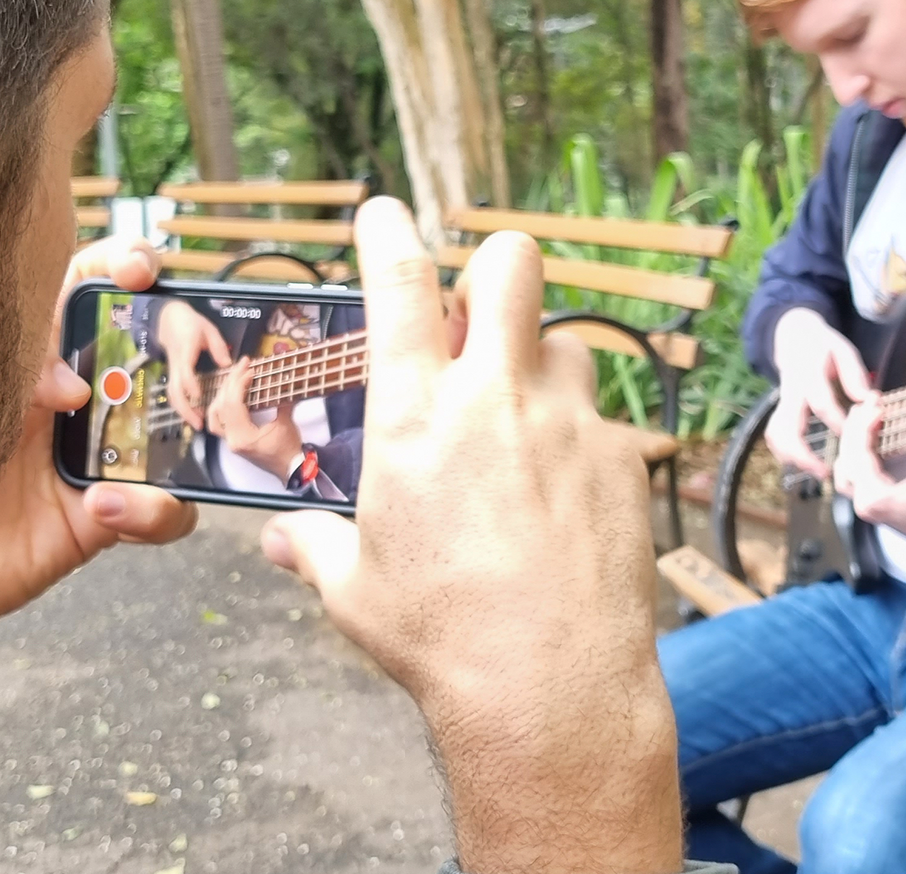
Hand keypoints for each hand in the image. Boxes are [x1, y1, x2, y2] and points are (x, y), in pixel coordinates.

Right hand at [158, 298, 231, 428]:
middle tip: (199, 423)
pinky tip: (192, 415)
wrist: (169, 320)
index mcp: (185, 351)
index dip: (191, 385)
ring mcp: (172, 370)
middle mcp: (176, 364)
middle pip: (175, 390)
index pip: (185, 372)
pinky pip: (174, 393)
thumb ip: (218, 347)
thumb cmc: (192, 324)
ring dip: (182, 411)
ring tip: (197, 424)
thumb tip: (228, 365)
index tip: (200, 397)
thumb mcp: (209, 330)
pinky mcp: (173, 375)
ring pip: (172, 395)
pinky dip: (181, 406)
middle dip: (185, 409)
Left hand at [207, 359, 303, 476]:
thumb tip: (284, 381)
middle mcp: (232, 440)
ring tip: (233, 379)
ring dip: (222, 394)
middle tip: (240, 366)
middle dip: (230, 383)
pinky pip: (218, 422)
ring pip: (214, 415)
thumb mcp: (286, 423)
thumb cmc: (289, 449)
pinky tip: (228, 395)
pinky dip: (221, 406)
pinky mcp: (232, 440)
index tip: (249, 371)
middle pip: (221, 407)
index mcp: (243, 437)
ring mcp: (230, 441)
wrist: (291, 469)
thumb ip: (282, 402)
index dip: (239, 385)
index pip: (233, 405)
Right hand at [258, 198, 683, 873]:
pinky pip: (600, 419)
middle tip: (479, 308)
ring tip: (519, 427)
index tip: (386, 213)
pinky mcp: (622, 459)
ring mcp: (568, 424)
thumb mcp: (355, 590)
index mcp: (415, 419)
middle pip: (513, 264)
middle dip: (495, 265)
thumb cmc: (442, 641)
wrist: (550, 691)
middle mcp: (494, 401)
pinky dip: (576, 440)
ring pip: (564, 343)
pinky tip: (560, 498)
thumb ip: (315, 547)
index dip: (390, 232)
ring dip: (537, 366)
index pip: (400, 286)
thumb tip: (282, 541)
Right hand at [766, 307, 872, 478]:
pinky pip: (775, 435)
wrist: (793, 335)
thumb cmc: (824, 346)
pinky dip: (785, 453)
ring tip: (817, 472)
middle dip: (802, 454)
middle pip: (786, 427)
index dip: (837, 422)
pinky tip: (804, 464)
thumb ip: (854, 374)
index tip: (854, 436)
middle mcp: (791, 391)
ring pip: (776, 434)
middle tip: (824, 472)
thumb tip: (868, 399)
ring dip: (792, 457)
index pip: (820, 403)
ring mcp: (782, 402)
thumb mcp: (843, 349)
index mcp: (808, 373)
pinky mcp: (779, 410)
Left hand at [831, 394, 905, 549]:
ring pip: (845, 470)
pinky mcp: (873, 504)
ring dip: (850, 445)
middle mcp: (863, 503)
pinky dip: (855, 458)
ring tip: (861, 422)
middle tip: (865, 407)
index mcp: (874, 498)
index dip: (865, 428)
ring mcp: (866, 505)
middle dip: (854, 431)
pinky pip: (854, 477)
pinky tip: (864, 442)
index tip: (875, 407)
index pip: (859, 456)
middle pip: (846, 461)